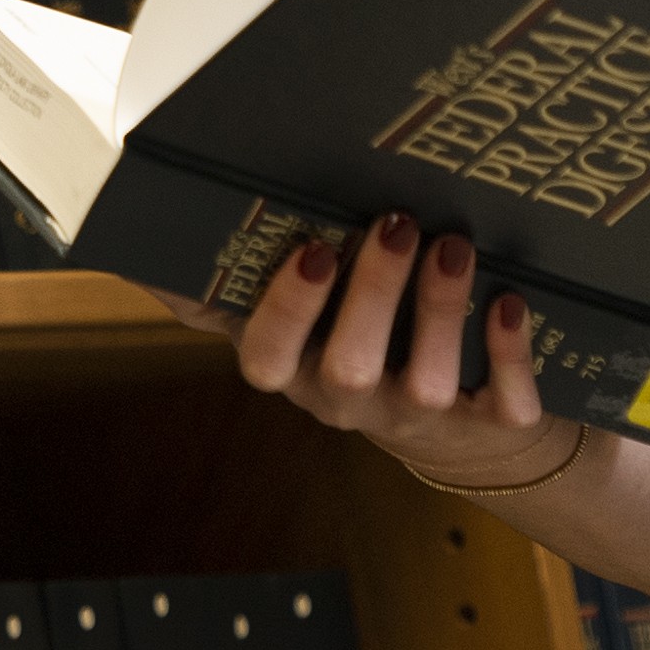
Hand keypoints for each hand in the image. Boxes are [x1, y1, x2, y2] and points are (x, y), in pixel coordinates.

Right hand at [178, 213, 572, 492]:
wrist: (465, 427)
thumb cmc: (364, 343)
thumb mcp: (293, 324)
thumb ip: (226, 294)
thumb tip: (139, 258)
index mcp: (299, 370)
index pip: (270, 358)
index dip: (288, 311)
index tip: (309, 248)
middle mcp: (354, 400)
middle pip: (348, 368)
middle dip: (372, 294)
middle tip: (396, 222)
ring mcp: (422, 416)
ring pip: (426, 383)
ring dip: (441, 311)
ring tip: (454, 246)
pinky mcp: (489, 424)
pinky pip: (502, 402)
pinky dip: (510, 354)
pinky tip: (511, 301)